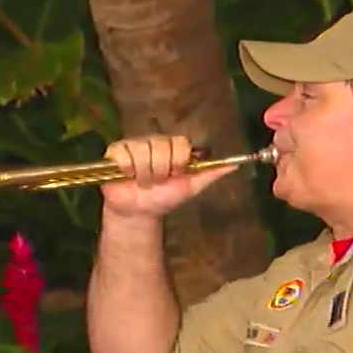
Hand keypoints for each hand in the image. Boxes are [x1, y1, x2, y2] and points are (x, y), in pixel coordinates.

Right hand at [100, 135, 236, 217]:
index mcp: (173, 146)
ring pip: (142, 151)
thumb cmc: (165, 197)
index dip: (177, 162)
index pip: (180, 144)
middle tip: (156, 182)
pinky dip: (127, 170)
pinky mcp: (116, 150)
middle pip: (160, 146)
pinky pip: (124, 154)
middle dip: (160, 171)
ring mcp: (135, 143)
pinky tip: (127, 177)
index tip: (174, 175)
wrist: (139, 212)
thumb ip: (211, 174)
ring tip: (142, 182)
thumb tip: (236, 165)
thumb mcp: (191, 187)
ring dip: (143, 174)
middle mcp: (155, 140)